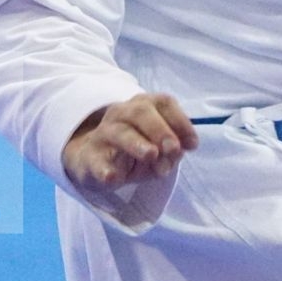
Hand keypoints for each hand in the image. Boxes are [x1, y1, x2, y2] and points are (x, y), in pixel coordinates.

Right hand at [61, 92, 199, 193]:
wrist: (96, 162)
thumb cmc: (137, 149)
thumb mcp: (158, 148)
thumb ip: (171, 150)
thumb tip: (178, 153)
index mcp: (144, 105)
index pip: (163, 103)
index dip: (180, 121)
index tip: (192, 144)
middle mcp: (122, 114)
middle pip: (140, 112)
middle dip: (160, 130)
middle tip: (173, 150)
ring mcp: (103, 134)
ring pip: (119, 132)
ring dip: (137, 143)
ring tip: (152, 155)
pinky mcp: (89, 158)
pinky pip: (96, 162)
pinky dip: (105, 169)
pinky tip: (113, 177)